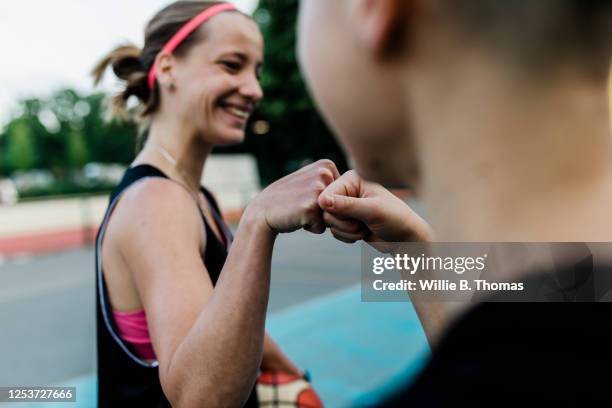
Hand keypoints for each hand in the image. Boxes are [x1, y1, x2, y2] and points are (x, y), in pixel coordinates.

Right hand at [248, 160, 339, 234]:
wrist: (262, 211)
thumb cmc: (289, 200)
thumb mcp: (310, 181)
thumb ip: (330, 182)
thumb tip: (355, 194)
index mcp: (326, 165)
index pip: (343, 194)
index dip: (327, 201)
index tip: (308, 194)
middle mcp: (324, 173)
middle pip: (340, 204)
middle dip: (324, 211)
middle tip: (302, 203)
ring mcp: (318, 189)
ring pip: (332, 216)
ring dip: (318, 219)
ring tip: (300, 210)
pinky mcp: (312, 207)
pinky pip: (322, 227)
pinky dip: (311, 227)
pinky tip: (297, 217)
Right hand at [318, 170, 432, 246]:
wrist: (405, 238)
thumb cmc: (395, 219)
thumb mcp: (372, 210)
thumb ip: (346, 205)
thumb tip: (321, 201)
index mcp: (352, 180)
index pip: (325, 196)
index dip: (334, 211)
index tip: (353, 216)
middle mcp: (347, 191)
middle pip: (325, 211)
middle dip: (344, 223)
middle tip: (362, 223)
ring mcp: (346, 206)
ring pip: (329, 223)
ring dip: (347, 231)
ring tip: (364, 228)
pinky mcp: (347, 221)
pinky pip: (334, 231)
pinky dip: (347, 236)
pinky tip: (362, 232)